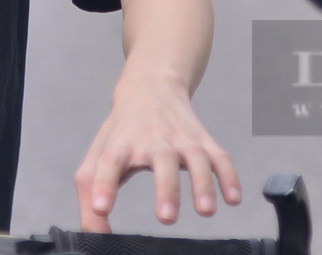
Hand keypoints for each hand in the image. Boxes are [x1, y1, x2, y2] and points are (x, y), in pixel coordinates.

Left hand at [75, 67, 240, 231]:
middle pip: (161, 159)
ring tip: (205, 210)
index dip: (103, 185)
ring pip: (195, 157)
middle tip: (166, 217)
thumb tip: (94, 235)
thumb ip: (88, 194)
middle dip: (166, 189)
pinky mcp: (203, 140)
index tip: (101, 208)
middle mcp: (152, 138)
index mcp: (121, 142)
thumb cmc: (122, 130)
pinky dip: (229, 176)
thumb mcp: (97, 153)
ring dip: (202, 183)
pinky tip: (233, 198)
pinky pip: (220, 157)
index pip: (109, 162)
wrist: (151, 87)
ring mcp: (181, 138)